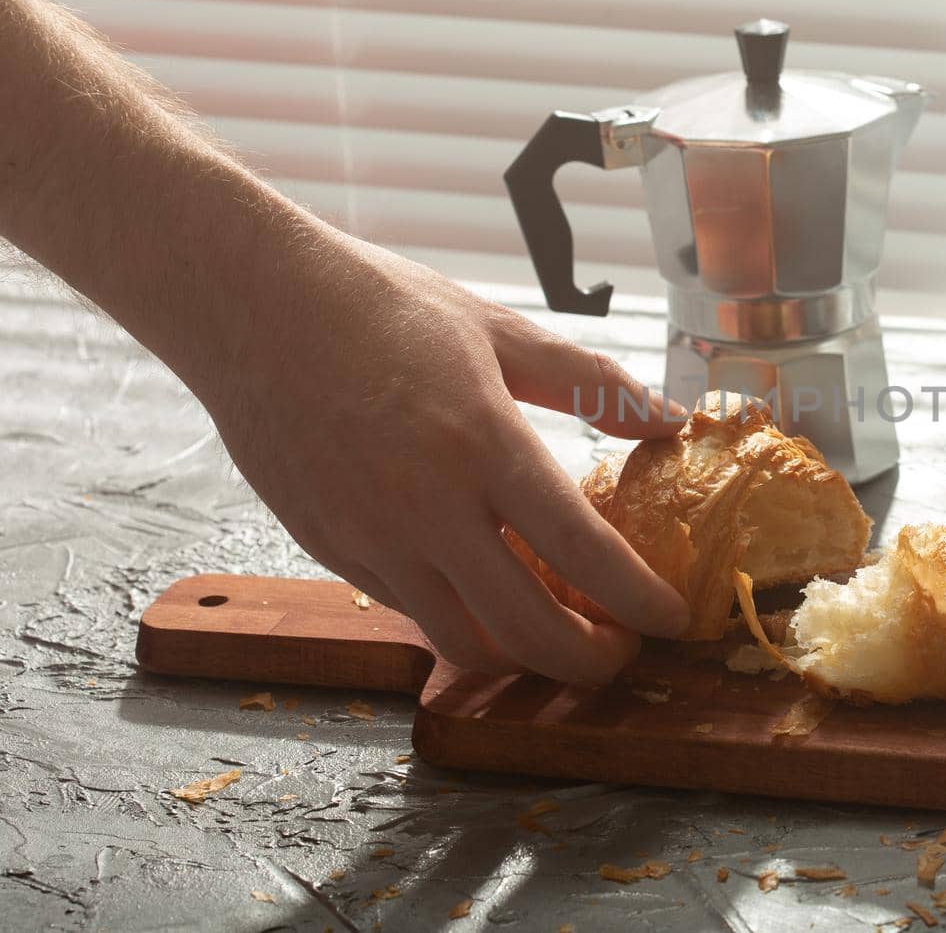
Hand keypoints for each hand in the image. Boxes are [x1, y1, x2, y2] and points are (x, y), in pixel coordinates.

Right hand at [187, 230, 689, 683]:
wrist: (250, 304)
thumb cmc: (382, 305)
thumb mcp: (499, 330)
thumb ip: (592, 383)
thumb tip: (671, 422)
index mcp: (484, 443)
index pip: (583, 553)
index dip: (640, 602)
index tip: (674, 621)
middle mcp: (427, 507)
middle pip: (527, 630)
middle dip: (589, 661)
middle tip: (620, 648)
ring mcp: (371, 537)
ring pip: (462, 641)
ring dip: (523, 657)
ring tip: (557, 629)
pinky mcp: (330, 549)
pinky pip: (410, 611)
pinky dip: (461, 620)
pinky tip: (485, 590)